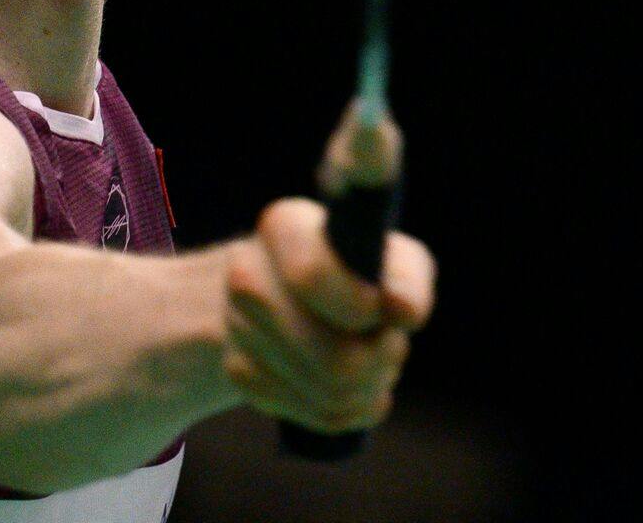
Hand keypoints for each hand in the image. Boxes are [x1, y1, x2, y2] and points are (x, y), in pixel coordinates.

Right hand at [220, 198, 436, 433]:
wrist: (286, 290)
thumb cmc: (352, 268)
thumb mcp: (387, 255)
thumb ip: (405, 274)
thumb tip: (402, 310)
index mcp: (283, 228)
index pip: (311, 276)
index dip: (359, 307)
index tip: (380, 312)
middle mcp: (247, 273)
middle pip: (336, 358)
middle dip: (383, 360)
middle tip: (391, 342)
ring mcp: (237, 327)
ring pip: (332, 394)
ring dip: (370, 386)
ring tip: (376, 362)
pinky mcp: (240, 374)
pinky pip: (318, 415)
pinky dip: (349, 408)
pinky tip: (351, 384)